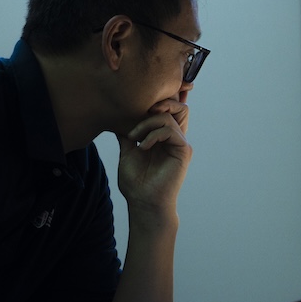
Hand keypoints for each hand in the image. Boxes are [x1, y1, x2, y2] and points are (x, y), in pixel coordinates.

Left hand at [116, 98, 192, 214]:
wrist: (143, 201)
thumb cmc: (136, 182)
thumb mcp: (127, 151)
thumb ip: (128, 133)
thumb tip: (118, 115)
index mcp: (163, 137)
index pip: (169, 111)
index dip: (163, 100)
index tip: (140, 100)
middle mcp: (174, 138)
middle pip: (179, 107)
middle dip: (162, 102)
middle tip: (143, 110)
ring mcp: (180, 144)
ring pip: (171, 116)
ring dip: (148, 122)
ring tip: (134, 136)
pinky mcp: (182, 151)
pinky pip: (170, 131)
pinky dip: (153, 135)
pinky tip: (142, 147)